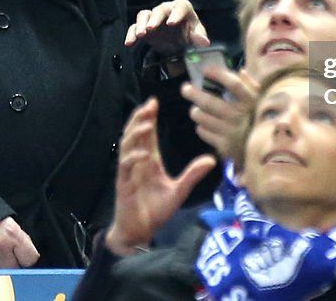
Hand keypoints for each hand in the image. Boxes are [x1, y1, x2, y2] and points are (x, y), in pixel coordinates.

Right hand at [103, 98, 215, 255]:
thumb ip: (193, 174)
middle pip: (135, 134)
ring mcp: (129, 172)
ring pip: (127, 146)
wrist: (140, 232)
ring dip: (135, 134)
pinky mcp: (124, 184)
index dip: (149, 118)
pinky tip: (142, 153)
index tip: (154, 102)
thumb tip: (212, 160)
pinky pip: (125, 167)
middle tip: (149, 105)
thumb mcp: (179, 191)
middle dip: (140, 118)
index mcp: (150, 162)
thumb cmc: (156, 211)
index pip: (148, 135)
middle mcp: (137, 163)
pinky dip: (133, 158)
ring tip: (146, 123)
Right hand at [125, 0, 209, 55]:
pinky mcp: (143, 26)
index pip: (180, 6)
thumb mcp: (196, 38)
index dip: (176, 13)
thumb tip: (205, 42)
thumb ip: (199, 38)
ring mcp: (153, 17)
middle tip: (151, 28)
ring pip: (145, 14)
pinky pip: (134, 27)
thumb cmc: (189, 36)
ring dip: (141, 24)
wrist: (178, 44)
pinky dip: (131, 34)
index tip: (172, 23)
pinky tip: (129, 43)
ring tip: (141, 35)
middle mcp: (167, 10)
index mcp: (183, 9)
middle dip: (155, 18)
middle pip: (160, 9)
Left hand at [181, 67, 258, 157]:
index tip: (206, 71)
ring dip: (196, 111)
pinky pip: (203, 131)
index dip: (218, 75)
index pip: (234, 84)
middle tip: (185, 88)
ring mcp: (231, 132)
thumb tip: (241, 72)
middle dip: (193, 93)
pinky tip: (206, 124)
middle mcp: (240, 116)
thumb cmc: (257, 121)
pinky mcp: (224, 146)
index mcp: (251, 102)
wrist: (263, 152)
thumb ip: (251, 86)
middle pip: (209, 101)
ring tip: (197, 109)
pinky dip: (201, 126)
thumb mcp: (260, 102)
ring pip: (202, 116)